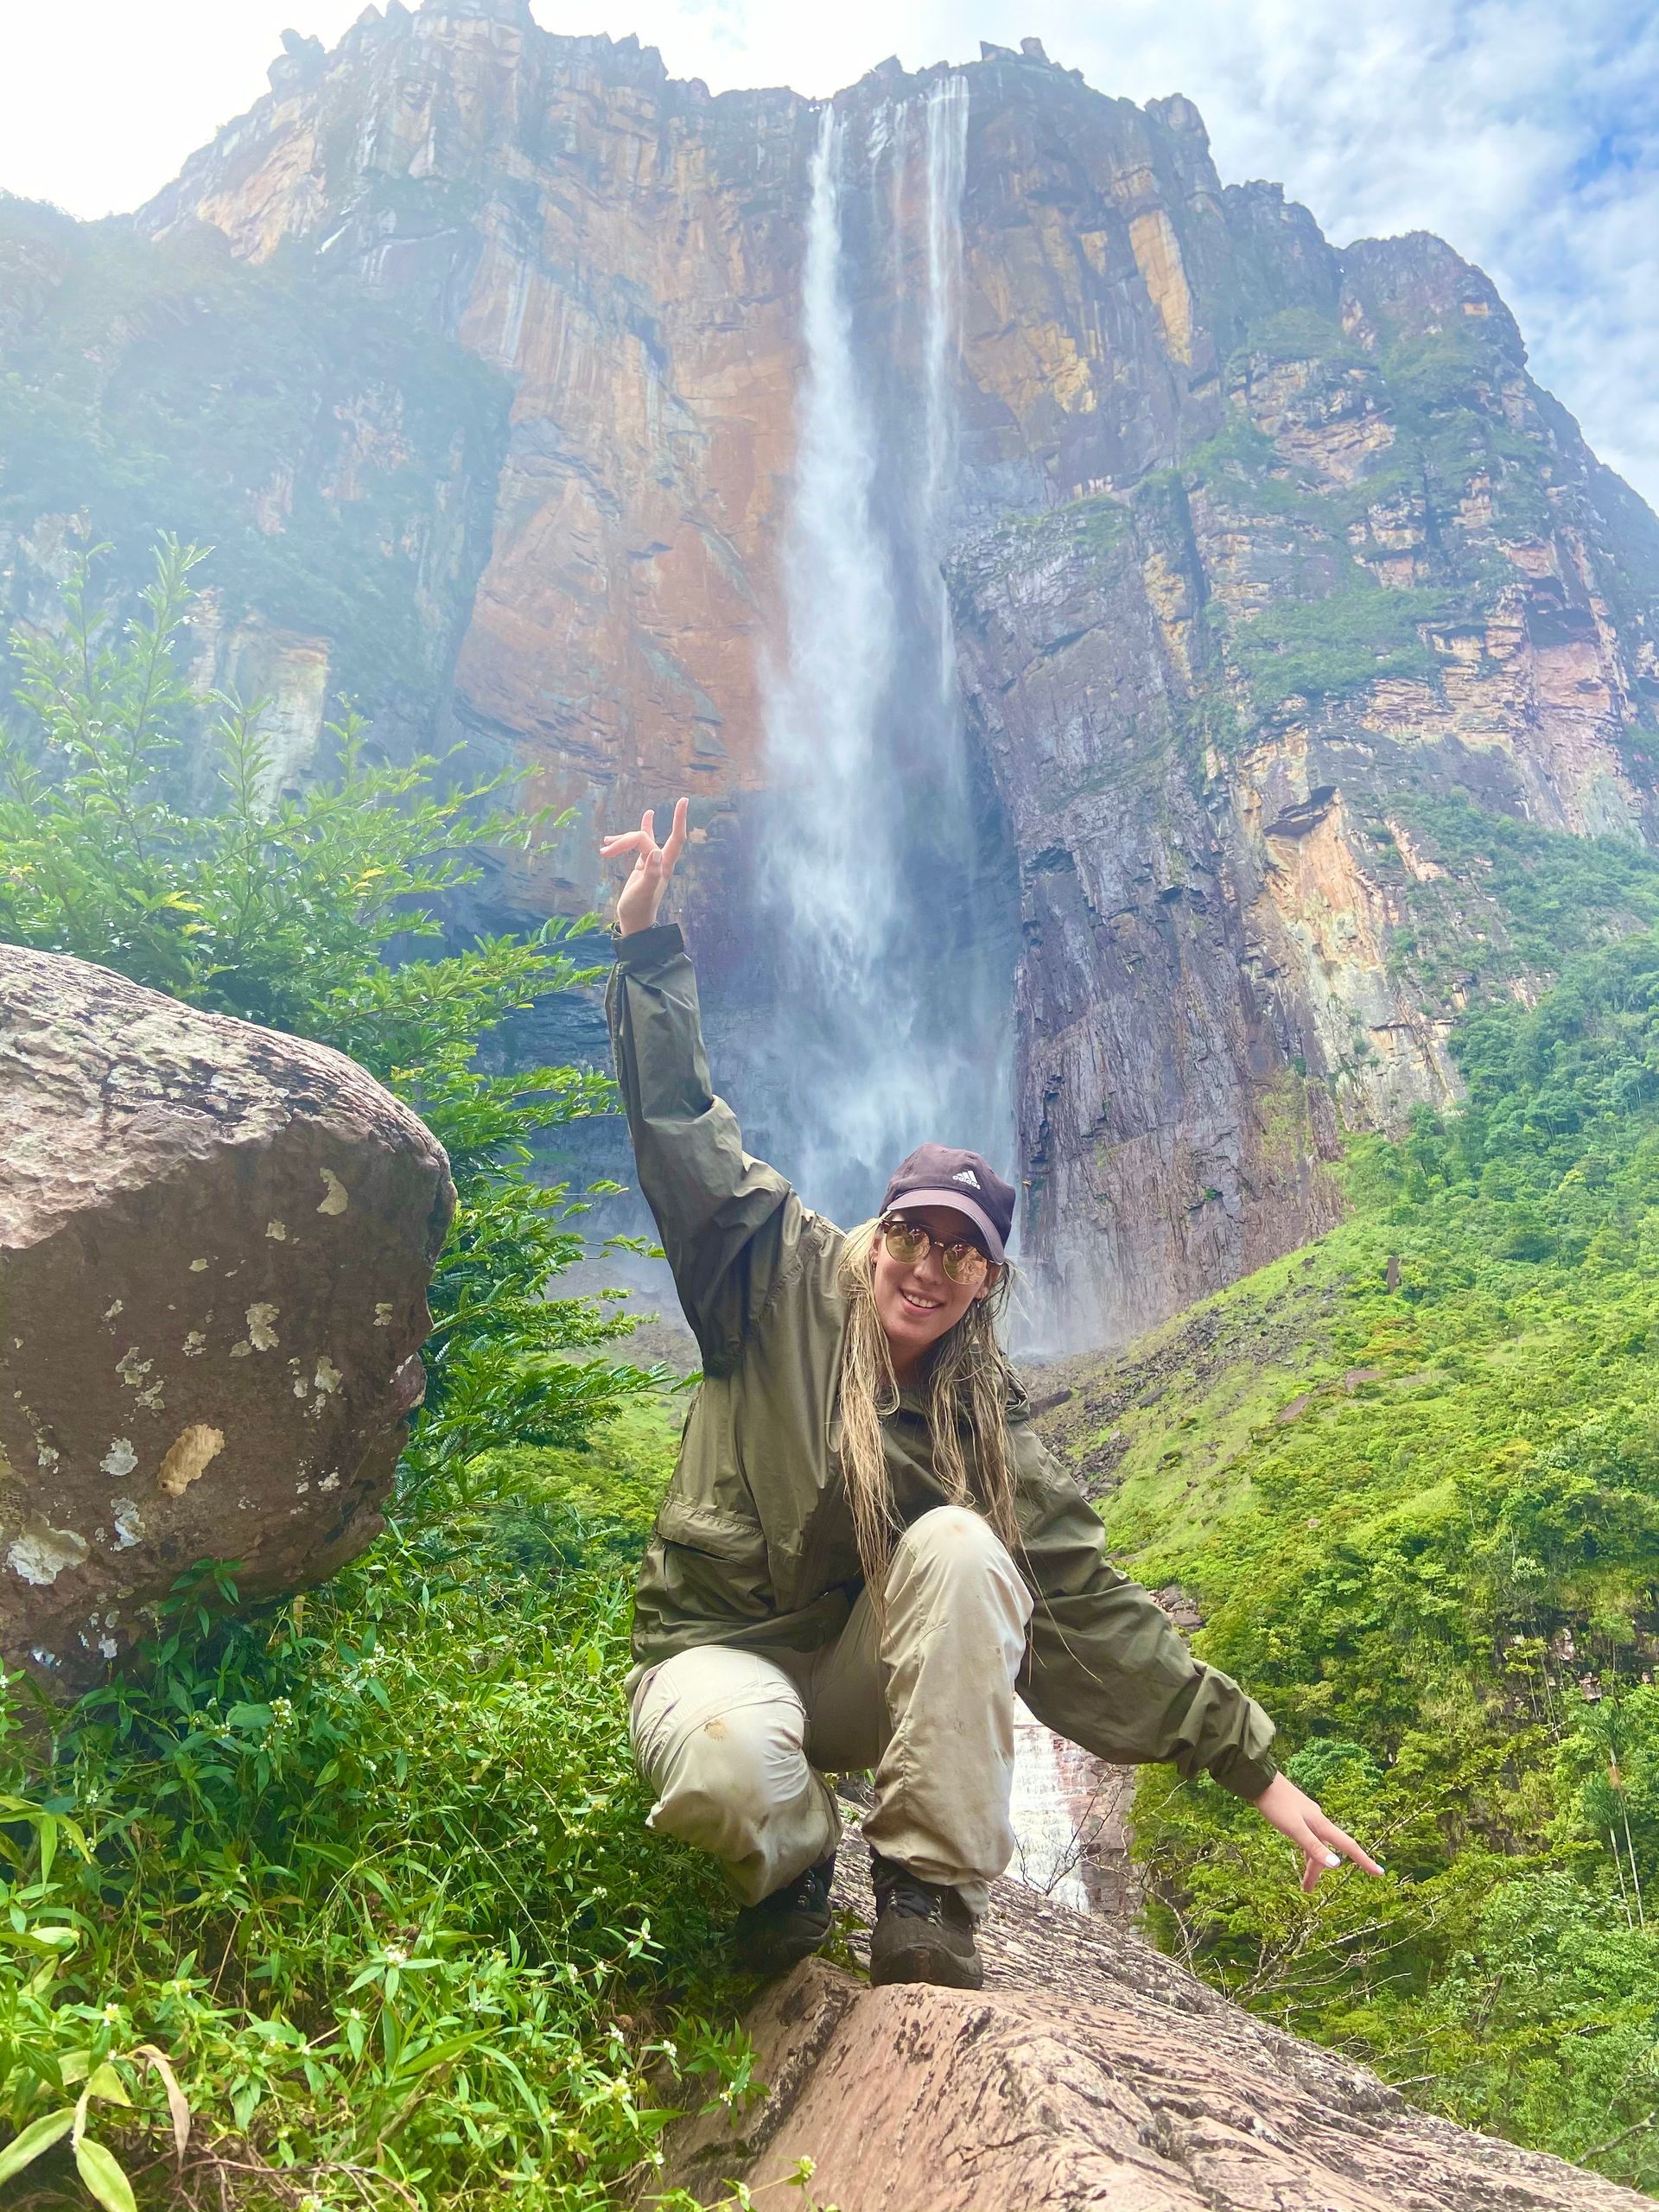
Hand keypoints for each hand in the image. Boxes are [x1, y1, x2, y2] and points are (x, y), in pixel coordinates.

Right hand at [600, 797, 688, 935]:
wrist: (633, 922)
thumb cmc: (638, 909)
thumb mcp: (642, 892)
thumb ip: (651, 873)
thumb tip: (654, 852)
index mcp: (664, 865)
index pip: (676, 838)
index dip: (679, 819)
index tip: (683, 800)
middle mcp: (660, 861)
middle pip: (645, 838)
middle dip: (625, 839)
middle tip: (605, 850)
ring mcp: (651, 862)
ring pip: (639, 840)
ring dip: (622, 840)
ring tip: (605, 846)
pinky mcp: (642, 864)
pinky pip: (641, 842)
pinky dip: (639, 831)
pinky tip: (646, 815)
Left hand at [1252, 1772, 1382, 1891]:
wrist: (1260, 1780)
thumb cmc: (1276, 1804)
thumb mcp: (1294, 1828)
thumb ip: (1313, 1846)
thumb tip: (1337, 1865)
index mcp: (1321, 1825)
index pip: (1348, 1846)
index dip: (1364, 1861)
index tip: (1380, 1873)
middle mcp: (1319, 1821)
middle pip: (1327, 1850)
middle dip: (1320, 1871)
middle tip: (1308, 1890)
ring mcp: (1309, 1818)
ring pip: (1316, 1845)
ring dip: (1311, 1864)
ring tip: (1303, 1882)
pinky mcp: (1298, 1815)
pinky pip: (1308, 1838)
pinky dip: (1307, 1851)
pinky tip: (1302, 1854)